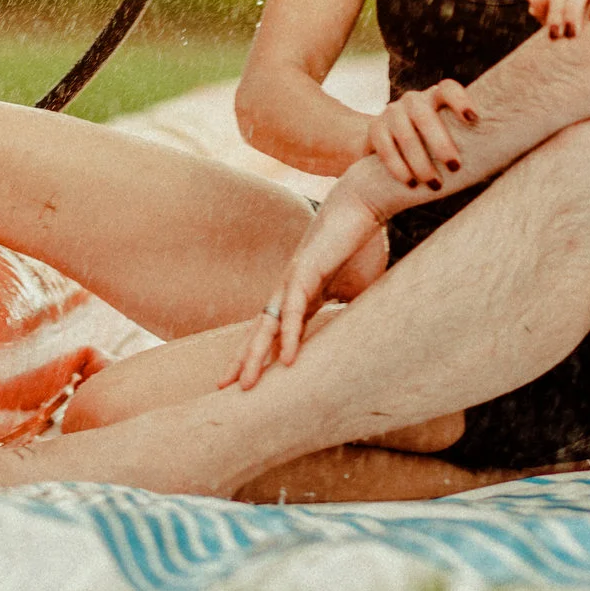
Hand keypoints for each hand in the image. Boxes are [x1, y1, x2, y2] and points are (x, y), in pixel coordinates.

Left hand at [233, 184, 388, 387]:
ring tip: (245, 384)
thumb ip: (355, 312)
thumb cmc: (361, 241)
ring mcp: (293, 281)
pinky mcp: (305, 273)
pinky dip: (288, 336)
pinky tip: (286, 360)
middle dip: (242, 359)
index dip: (262, 354)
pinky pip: (293, 311)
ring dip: (255, 356)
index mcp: (302, 295)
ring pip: (267, 326)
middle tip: (223, 387)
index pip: (274, 331)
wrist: (362, 203)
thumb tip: (366, 339)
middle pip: (259, 331)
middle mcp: (290, 290)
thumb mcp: (360, 288)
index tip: (249, 378)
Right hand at [366, 80, 477, 189]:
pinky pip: (385, 146)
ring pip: (405, 133)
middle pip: (425, 116)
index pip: (448, 89)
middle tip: (454, 168)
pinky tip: (409, 182)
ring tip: (433, 184)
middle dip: (440, 143)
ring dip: (420, 161)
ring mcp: (392, 112)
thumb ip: (468, 138)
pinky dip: (397, 166)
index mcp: (436, 97)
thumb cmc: (432, 146)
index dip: (460, 100)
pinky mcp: (375, 128)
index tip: (474, 119)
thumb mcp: (449, 136)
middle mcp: (414, 100)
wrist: (386, 146)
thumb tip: (508, 151)